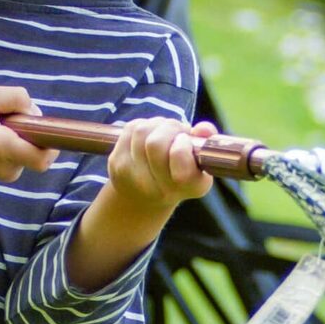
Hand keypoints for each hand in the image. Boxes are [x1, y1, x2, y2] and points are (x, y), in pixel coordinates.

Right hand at [0, 84, 58, 184]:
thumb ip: (14, 98)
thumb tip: (35, 110)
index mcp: (2, 148)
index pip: (43, 157)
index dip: (50, 139)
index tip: (37, 122)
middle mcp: (8, 167)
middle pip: (39, 146)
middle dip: (28, 126)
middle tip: (1, 114)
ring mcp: (7, 174)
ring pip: (29, 147)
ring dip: (17, 131)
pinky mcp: (4, 173)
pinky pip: (19, 151)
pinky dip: (11, 139)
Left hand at [102, 116, 216, 220]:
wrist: (143, 198)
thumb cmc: (179, 174)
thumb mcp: (200, 162)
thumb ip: (207, 142)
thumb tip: (203, 128)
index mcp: (189, 187)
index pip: (179, 156)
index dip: (182, 144)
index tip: (185, 143)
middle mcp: (160, 190)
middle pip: (156, 143)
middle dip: (168, 129)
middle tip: (175, 135)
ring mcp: (134, 178)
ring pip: (143, 131)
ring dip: (156, 125)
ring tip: (162, 134)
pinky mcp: (116, 163)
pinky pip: (130, 129)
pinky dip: (142, 126)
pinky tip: (147, 138)